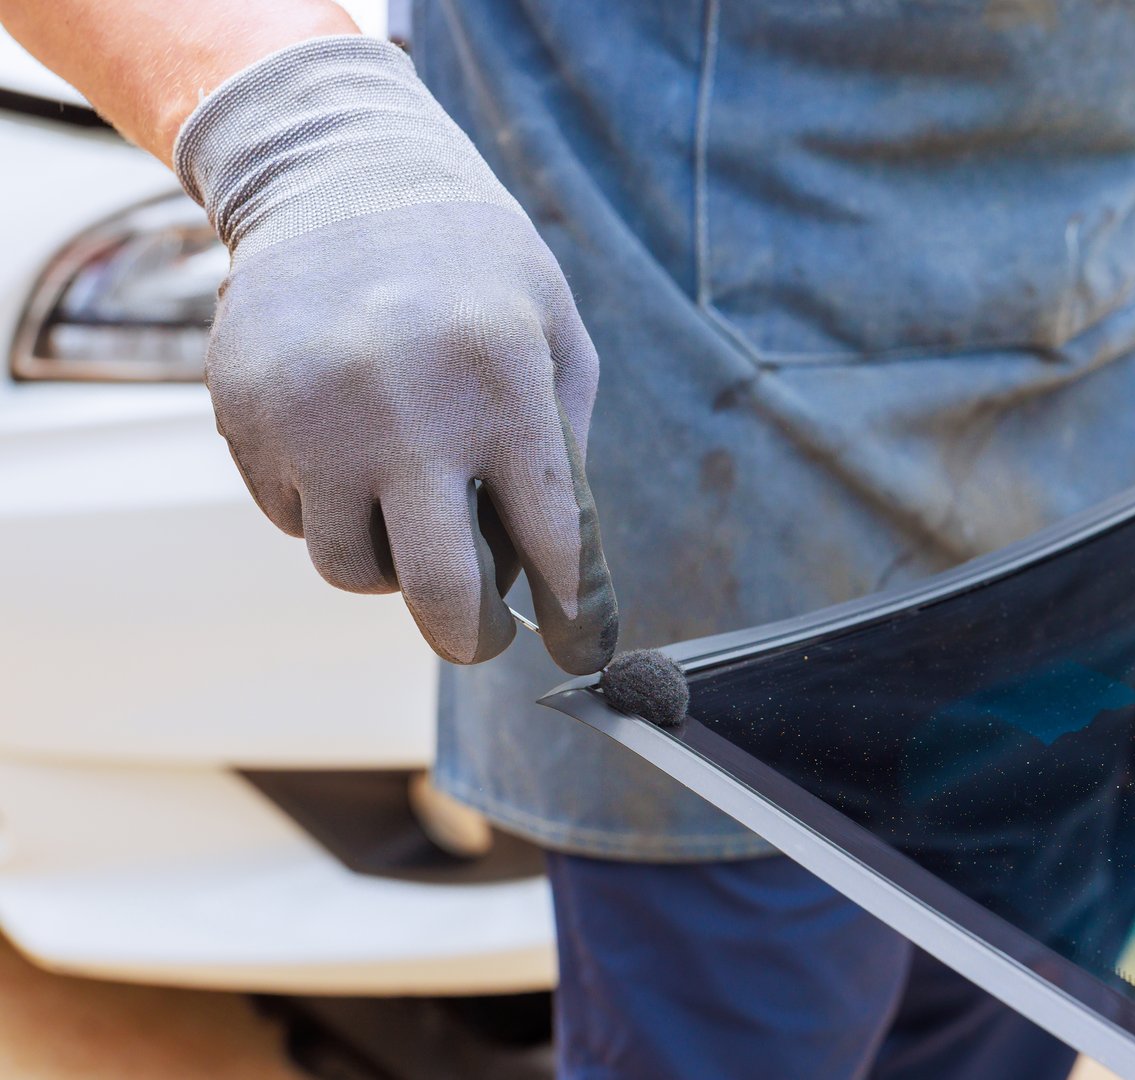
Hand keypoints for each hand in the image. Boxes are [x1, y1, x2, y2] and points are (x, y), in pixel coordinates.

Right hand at [176, 36, 615, 671]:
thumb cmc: (473, 267)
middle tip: (482, 638)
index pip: (552, 543)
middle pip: (440, 593)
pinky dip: (331, 510)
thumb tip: (558, 573)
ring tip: (409, 505)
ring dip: (392, 562)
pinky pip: (295, 520)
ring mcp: (313, 419)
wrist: (340, 177)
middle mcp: (404, 411)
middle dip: (471, 639)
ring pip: (353, 571)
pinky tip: (349, 446)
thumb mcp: (553, 333)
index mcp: (502, 386)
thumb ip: (562, 446)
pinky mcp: (247, 419)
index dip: (575, 617)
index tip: (581, 651)